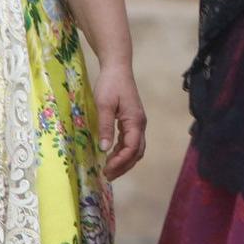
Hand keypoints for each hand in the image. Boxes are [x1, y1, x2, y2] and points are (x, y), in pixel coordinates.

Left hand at [93, 61, 146, 180]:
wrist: (117, 68)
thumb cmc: (110, 84)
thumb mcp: (104, 105)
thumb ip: (105, 127)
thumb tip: (104, 149)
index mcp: (135, 121)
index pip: (132, 148)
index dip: (120, 161)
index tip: (106, 169)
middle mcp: (140, 124)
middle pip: (137, 152)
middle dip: (124, 166)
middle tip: (108, 176)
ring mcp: (137, 123)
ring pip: (136, 148)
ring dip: (124, 161)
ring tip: (109, 170)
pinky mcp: (132, 120)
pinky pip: (131, 141)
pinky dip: (123, 152)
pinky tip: (111, 155)